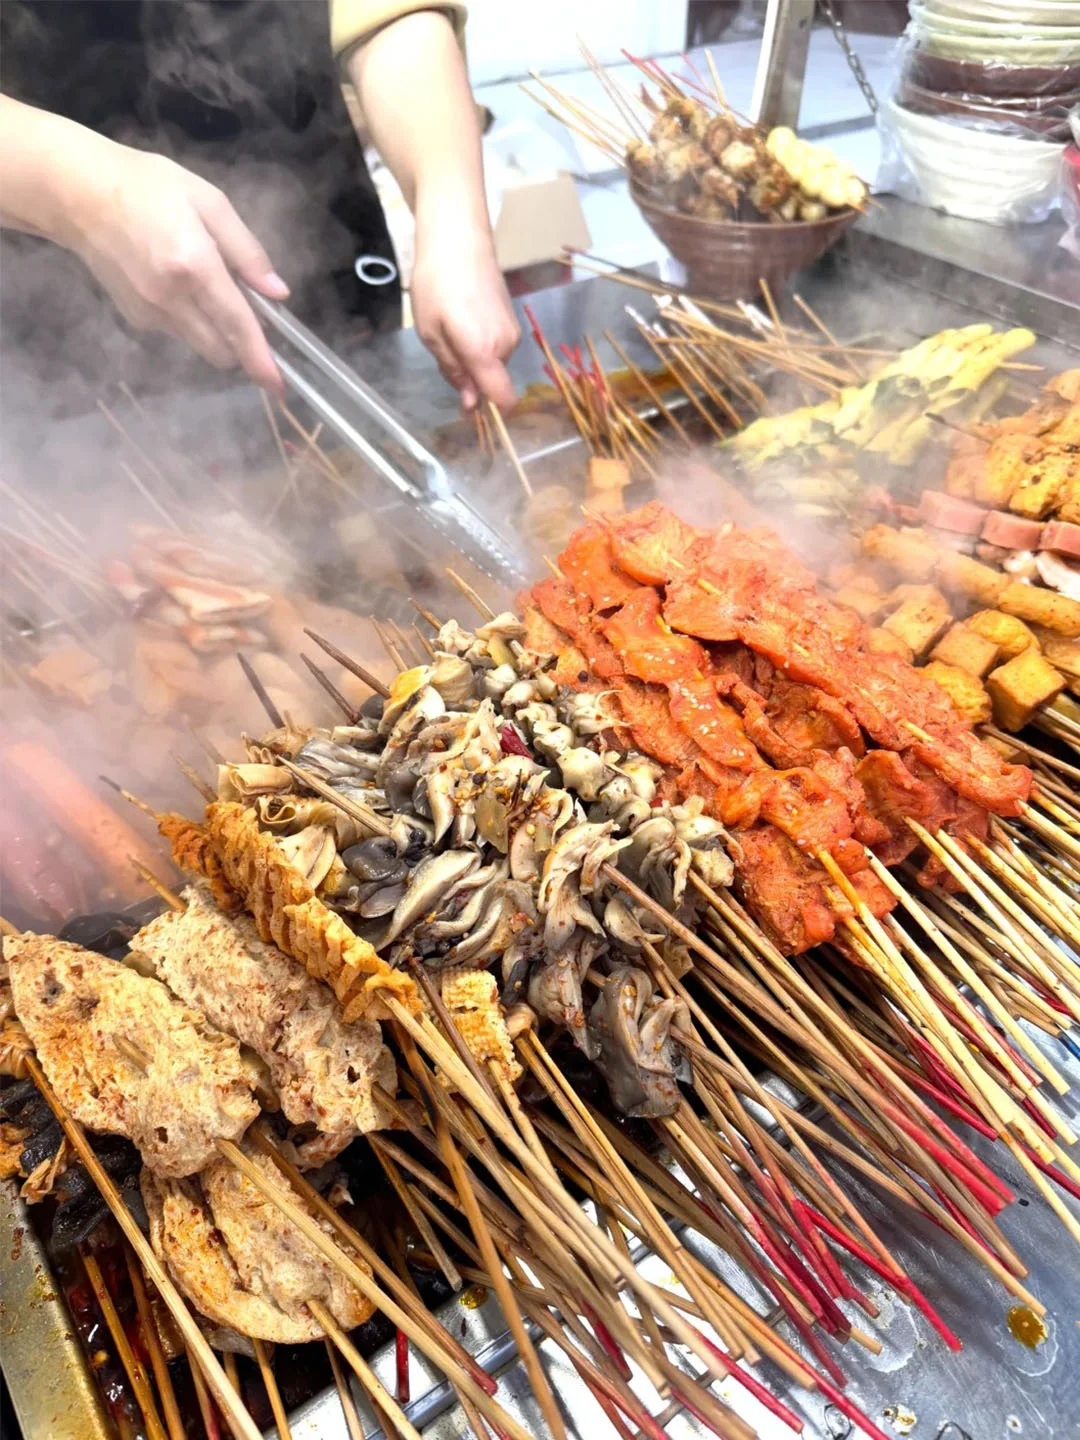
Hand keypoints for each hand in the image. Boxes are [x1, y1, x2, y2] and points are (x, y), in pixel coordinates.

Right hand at [66, 142, 287, 393]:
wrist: (77, 195)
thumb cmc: (148, 187)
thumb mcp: (209, 202)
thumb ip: (247, 252)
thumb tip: (278, 293)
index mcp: (194, 266)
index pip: (236, 325)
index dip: (260, 359)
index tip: (279, 385)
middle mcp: (171, 299)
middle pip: (221, 351)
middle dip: (243, 348)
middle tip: (252, 318)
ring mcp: (150, 313)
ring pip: (201, 346)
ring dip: (218, 334)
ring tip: (210, 288)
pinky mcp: (136, 319)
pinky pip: (179, 333)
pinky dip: (193, 321)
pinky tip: (179, 285)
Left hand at [410, 223, 519, 411]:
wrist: (458, 238)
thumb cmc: (436, 285)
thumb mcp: (431, 334)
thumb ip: (453, 371)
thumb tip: (471, 405)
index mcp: (485, 352)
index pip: (504, 398)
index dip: (492, 412)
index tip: (470, 409)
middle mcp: (506, 346)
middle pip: (492, 381)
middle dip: (470, 377)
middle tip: (443, 347)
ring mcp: (512, 331)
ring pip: (493, 363)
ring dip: (473, 358)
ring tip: (450, 327)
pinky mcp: (512, 318)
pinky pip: (496, 345)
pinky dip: (481, 343)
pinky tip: (463, 318)